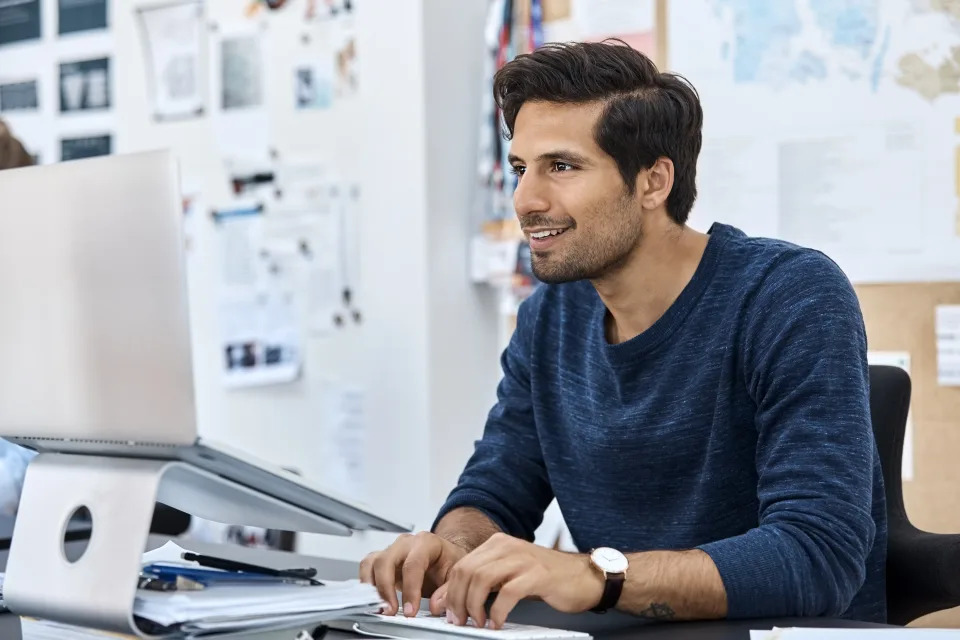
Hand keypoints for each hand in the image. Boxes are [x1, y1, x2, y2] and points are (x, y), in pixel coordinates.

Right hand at [359, 532, 468, 616]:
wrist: (445, 556)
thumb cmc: (449, 562)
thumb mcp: (456, 574)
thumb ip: (448, 590)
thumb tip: (435, 605)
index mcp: (427, 542)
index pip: (413, 564)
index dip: (410, 590)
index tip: (410, 610)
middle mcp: (407, 543)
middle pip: (386, 560)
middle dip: (385, 588)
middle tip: (391, 610)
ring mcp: (393, 550)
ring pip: (372, 562)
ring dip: (372, 587)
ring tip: (379, 606)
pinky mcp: (383, 559)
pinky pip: (367, 566)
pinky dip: (366, 583)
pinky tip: (373, 598)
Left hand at [438, 533, 603, 628]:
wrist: (584, 577)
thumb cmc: (545, 578)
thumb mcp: (507, 578)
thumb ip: (478, 586)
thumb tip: (443, 602)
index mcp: (497, 544)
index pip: (461, 565)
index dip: (449, 592)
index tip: (447, 613)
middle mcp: (507, 546)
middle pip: (467, 572)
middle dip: (458, 600)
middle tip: (461, 621)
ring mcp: (522, 559)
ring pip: (482, 580)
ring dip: (474, 606)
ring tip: (479, 622)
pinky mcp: (537, 574)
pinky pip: (507, 593)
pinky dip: (497, 612)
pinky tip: (497, 623)